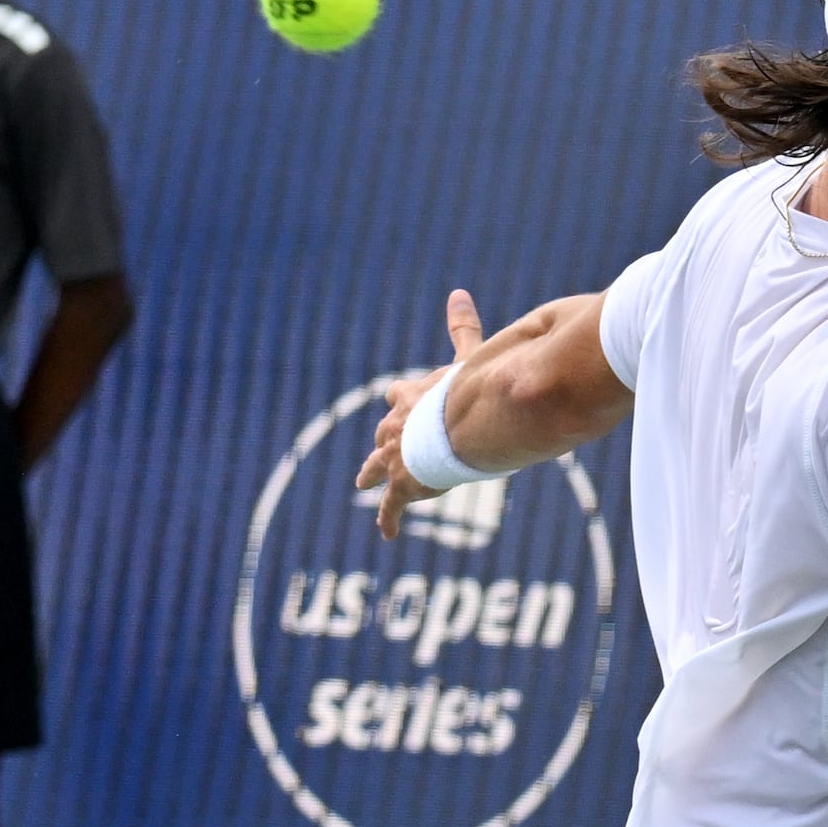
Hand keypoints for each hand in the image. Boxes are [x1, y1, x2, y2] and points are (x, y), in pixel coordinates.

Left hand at [355, 286, 486, 540]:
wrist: (457, 423)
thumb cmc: (464, 391)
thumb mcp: (465, 357)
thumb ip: (462, 328)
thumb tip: (458, 292)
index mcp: (411, 398)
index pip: (399, 397)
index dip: (399, 400)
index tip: (395, 399)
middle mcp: (397, 427)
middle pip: (382, 433)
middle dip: (380, 441)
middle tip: (374, 447)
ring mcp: (397, 458)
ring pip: (378, 468)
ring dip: (371, 474)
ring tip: (362, 484)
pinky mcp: (403, 485)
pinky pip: (392, 506)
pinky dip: (388, 518)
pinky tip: (386, 534)